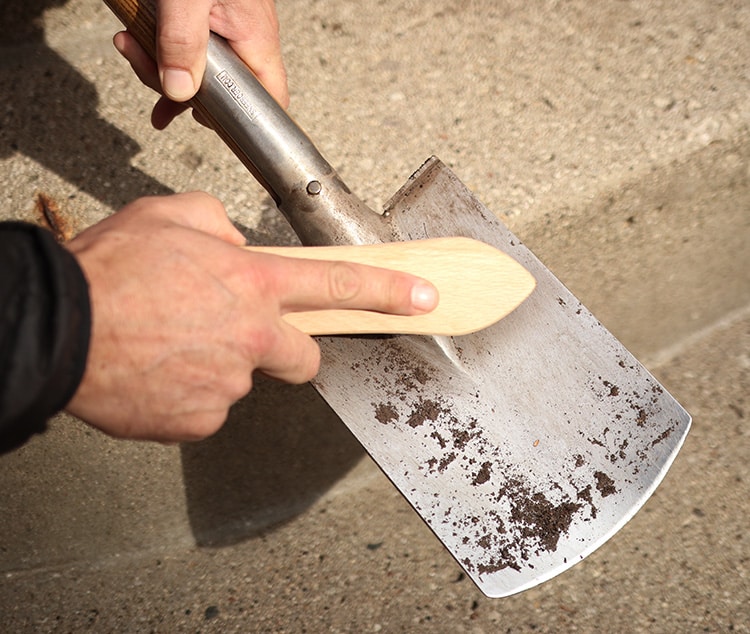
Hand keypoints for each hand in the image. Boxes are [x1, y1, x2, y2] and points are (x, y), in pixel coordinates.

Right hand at [64, 193, 436, 441]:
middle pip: (306, 357)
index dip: (388, 291)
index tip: (423, 298)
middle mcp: (253, 336)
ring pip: (245, 378)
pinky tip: (159, 372)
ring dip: (220, 364)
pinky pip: (209, 408)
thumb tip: (237, 245)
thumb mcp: (170, 216)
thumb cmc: (109, 271)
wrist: (58, 328)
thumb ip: (221, 227)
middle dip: (289, 350)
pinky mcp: (201, 421)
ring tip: (171, 344)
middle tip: (248, 337)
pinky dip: (190, 393)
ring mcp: (228, 384)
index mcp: (254, 282)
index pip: (340, 284)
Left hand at [113, 0, 288, 128]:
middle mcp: (247, 40)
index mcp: (255, 38)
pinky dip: (162, 60)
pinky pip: (189, 54)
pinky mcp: (208, 22)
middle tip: (147, 72)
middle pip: (224, 93)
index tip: (211, 124)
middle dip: (180, 89)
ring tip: (130, 49)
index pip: (270, 100)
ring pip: (201, 74)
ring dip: (161, 70)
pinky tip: (140, 60)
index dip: (247, 122)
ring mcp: (228, 31)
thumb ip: (182, 41)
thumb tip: (178, 92)